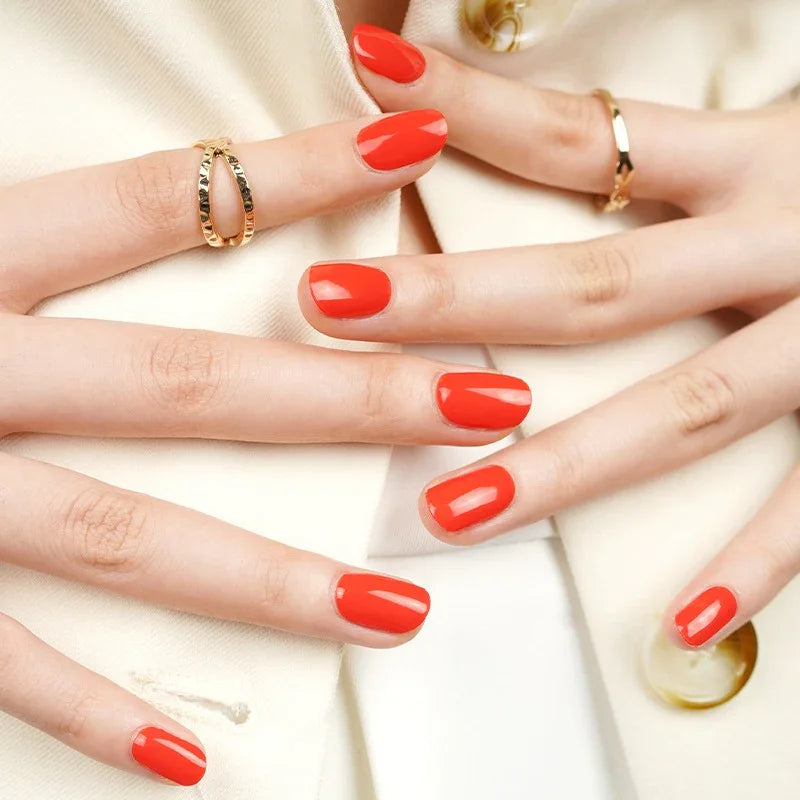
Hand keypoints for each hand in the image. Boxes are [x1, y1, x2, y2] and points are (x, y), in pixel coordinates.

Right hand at [0, 110, 535, 783]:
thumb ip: (44, 222)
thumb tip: (170, 187)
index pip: (172, 199)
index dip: (300, 169)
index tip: (412, 141)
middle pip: (201, 384)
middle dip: (356, 396)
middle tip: (488, 406)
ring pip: (131, 536)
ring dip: (276, 580)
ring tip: (402, 607)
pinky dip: (92, 709)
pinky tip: (196, 756)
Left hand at [302, 25, 799, 650]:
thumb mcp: (775, 131)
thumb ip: (668, 142)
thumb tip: (559, 133)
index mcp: (751, 160)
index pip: (574, 131)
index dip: (466, 106)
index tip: (369, 77)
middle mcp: (784, 242)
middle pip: (588, 280)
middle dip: (453, 297)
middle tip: (328, 302)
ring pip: (681, 409)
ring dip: (562, 465)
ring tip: (449, 511)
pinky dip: (755, 564)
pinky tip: (681, 624)